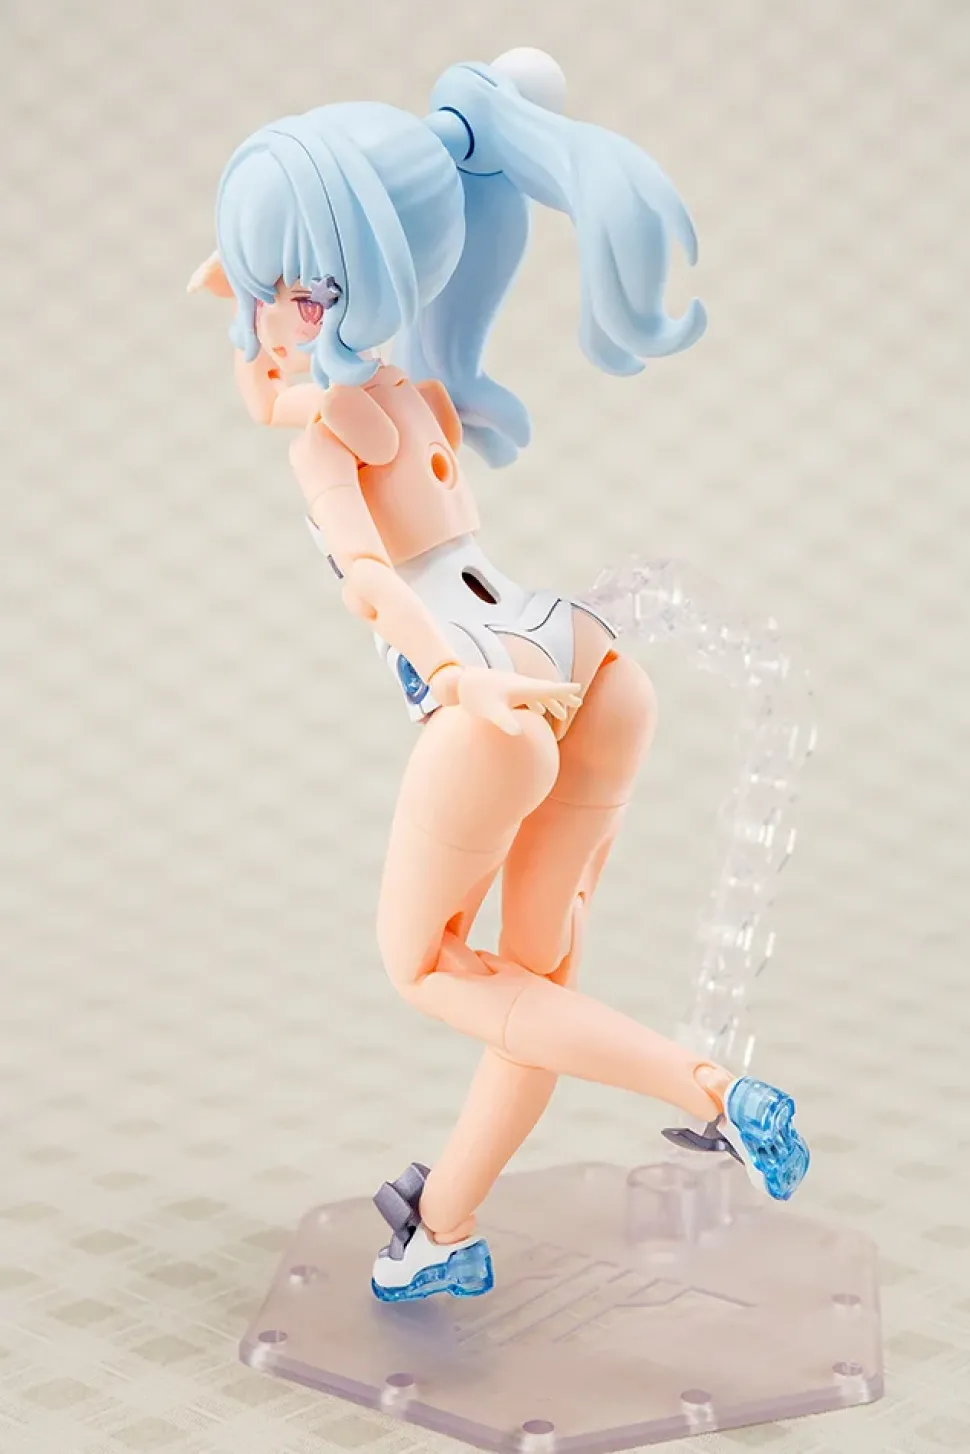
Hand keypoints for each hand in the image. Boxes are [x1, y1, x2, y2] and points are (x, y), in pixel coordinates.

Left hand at [437, 666, 582, 735]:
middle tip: (578, 702)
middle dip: (563, 697)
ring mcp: (513, 686)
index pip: (549, 689)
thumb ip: (506, 721)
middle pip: (547, 690)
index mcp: (523, 688)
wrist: (459, 681)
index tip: (579, 690)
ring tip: (561, 714)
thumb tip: (518, 733)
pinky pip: (528, 696)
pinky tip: (536, 710)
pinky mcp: (505, 690)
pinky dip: (537, 702)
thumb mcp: (491, 711)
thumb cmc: (476, 696)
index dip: (564, 691)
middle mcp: (521, 685)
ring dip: (551, 702)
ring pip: (538, 693)